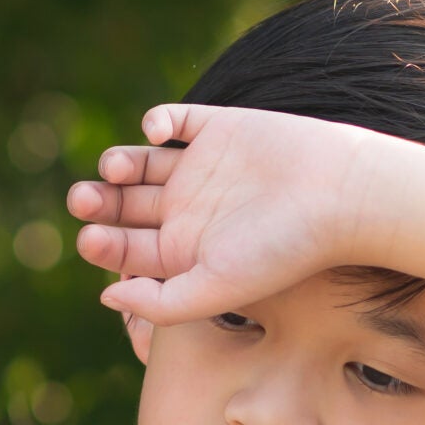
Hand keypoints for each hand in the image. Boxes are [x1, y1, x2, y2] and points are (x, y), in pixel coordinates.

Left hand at [67, 103, 390, 324]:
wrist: (341, 196)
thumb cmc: (283, 251)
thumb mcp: (215, 289)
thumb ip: (160, 304)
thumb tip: (105, 297)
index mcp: (186, 253)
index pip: (126, 250)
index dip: (100, 243)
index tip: (91, 238)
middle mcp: (191, 211)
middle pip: (124, 206)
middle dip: (97, 203)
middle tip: (84, 199)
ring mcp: (204, 168)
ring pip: (139, 163)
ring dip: (117, 163)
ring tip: (119, 168)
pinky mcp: (220, 128)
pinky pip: (174, 120)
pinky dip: (157, 121)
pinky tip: (157, 133)